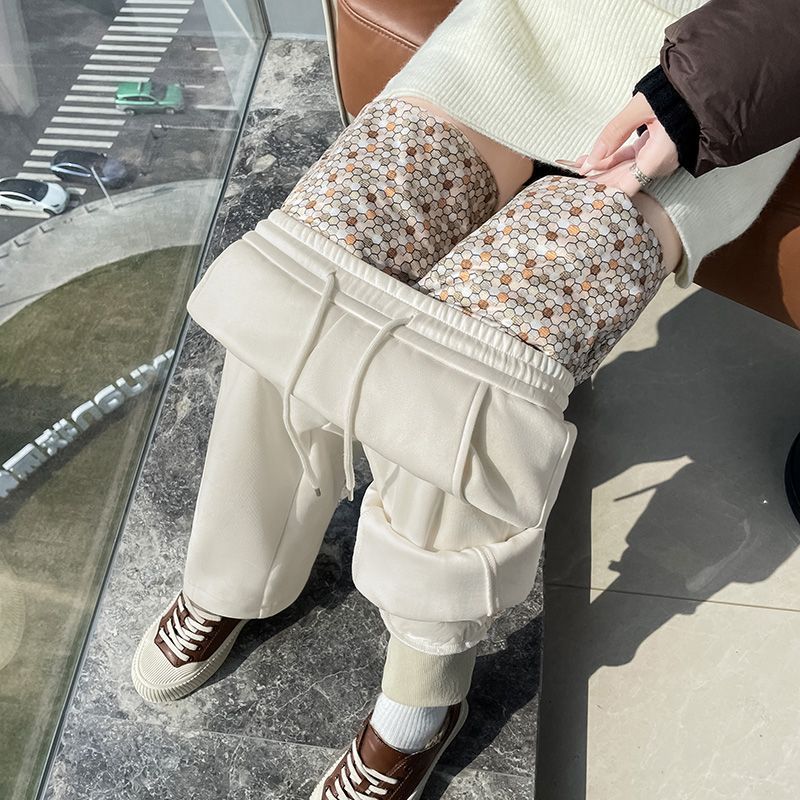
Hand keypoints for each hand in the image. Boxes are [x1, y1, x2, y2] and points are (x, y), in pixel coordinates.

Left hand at [555, 92, 679, 195]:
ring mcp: (657, 159)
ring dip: (600, 169)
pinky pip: (630, 161)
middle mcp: (658, 165)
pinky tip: (592, 160)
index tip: (580, 192)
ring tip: (576, 166)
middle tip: (571, 179)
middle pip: (621, 181)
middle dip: (596, 180)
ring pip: (623, 170)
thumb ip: (614, 132)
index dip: (601, 192)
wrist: (702, 84)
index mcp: (658, 158)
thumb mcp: (641, 108)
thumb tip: (591, 160)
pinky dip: (611, 160)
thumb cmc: (675, 93)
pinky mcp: (655, 151)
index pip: (624, 188)